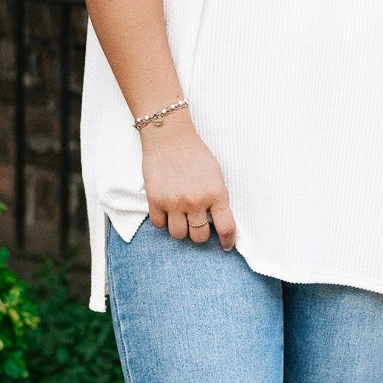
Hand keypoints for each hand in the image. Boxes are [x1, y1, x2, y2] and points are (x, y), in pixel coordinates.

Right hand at [140, 111, 236, 246]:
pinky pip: (159, 225)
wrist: (169, 136)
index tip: (226, 245)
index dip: (228, 241)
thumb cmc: (195, 153)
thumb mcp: (216, 175)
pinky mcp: (155, 200)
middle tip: (197, 224)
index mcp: (216, 194)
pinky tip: (166, 210)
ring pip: (178, 234)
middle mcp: (196, 201)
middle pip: (199, 237)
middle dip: (200, 234)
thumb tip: (218, 221)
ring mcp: (174, 202)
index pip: (226, 228)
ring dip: (181, 229)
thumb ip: (217, 198)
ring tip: (181, 217)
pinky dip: (163, 220)